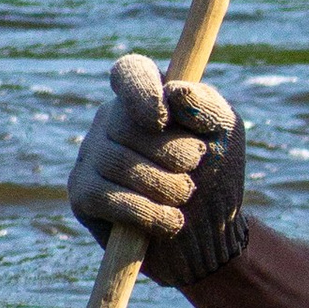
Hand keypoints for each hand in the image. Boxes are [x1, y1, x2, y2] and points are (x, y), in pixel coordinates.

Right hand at [68, 50, 247, 289]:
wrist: (208, 235)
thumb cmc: (215, 174)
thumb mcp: (226, 135)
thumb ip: (207, 107)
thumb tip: (177, 92)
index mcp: (145, 95)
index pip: (129, 72)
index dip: (141, 91)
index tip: (163, 118)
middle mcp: (111, 120)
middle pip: (125, 125)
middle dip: (169, 152)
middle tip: (195, 167)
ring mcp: (91, 156)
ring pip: (115, 162)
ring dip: (162, 185)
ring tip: (185, 197)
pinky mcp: (82, 195)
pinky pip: (104, 197)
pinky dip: (145, 212)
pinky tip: (169, 221)